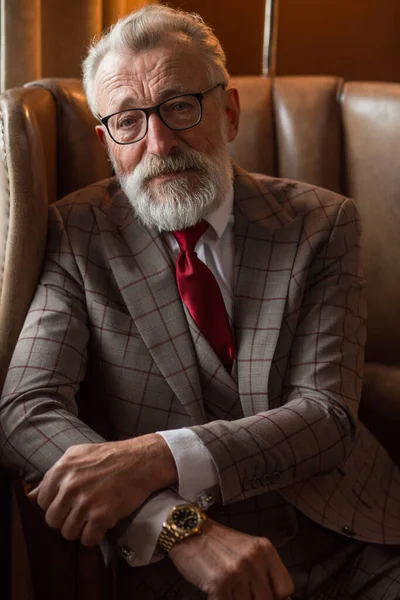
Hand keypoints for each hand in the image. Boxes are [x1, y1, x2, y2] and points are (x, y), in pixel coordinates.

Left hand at [28, 434, 176, 545]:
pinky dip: (95, 536)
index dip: (54, 505)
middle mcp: (71, 485)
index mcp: (62, 469)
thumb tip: (30, 496)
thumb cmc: (111, 456)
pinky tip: (103, 524)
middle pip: (52, 520)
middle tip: (81, 512)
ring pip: (68, 533)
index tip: (68, 504)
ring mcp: (85, 502)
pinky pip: (87, 540)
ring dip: (80, 529)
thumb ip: (53, 475)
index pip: (41, 501)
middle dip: (65, 519)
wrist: (143, 460)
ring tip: (93, 517)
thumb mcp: (78, 455)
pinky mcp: (102, 516)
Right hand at [169, 518, 293, 599]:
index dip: (276, 597)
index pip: (286, 589)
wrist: (188, 530)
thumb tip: (279, 598)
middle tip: (240, 590)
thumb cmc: (217, 542)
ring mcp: (237, 572)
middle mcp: (254, 560)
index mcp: (265, 550)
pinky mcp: (220, 583)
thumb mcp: (247, 549)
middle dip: (253, 599)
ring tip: (228, 590)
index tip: (264, 595)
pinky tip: (217, 593)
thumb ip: (263, 570)